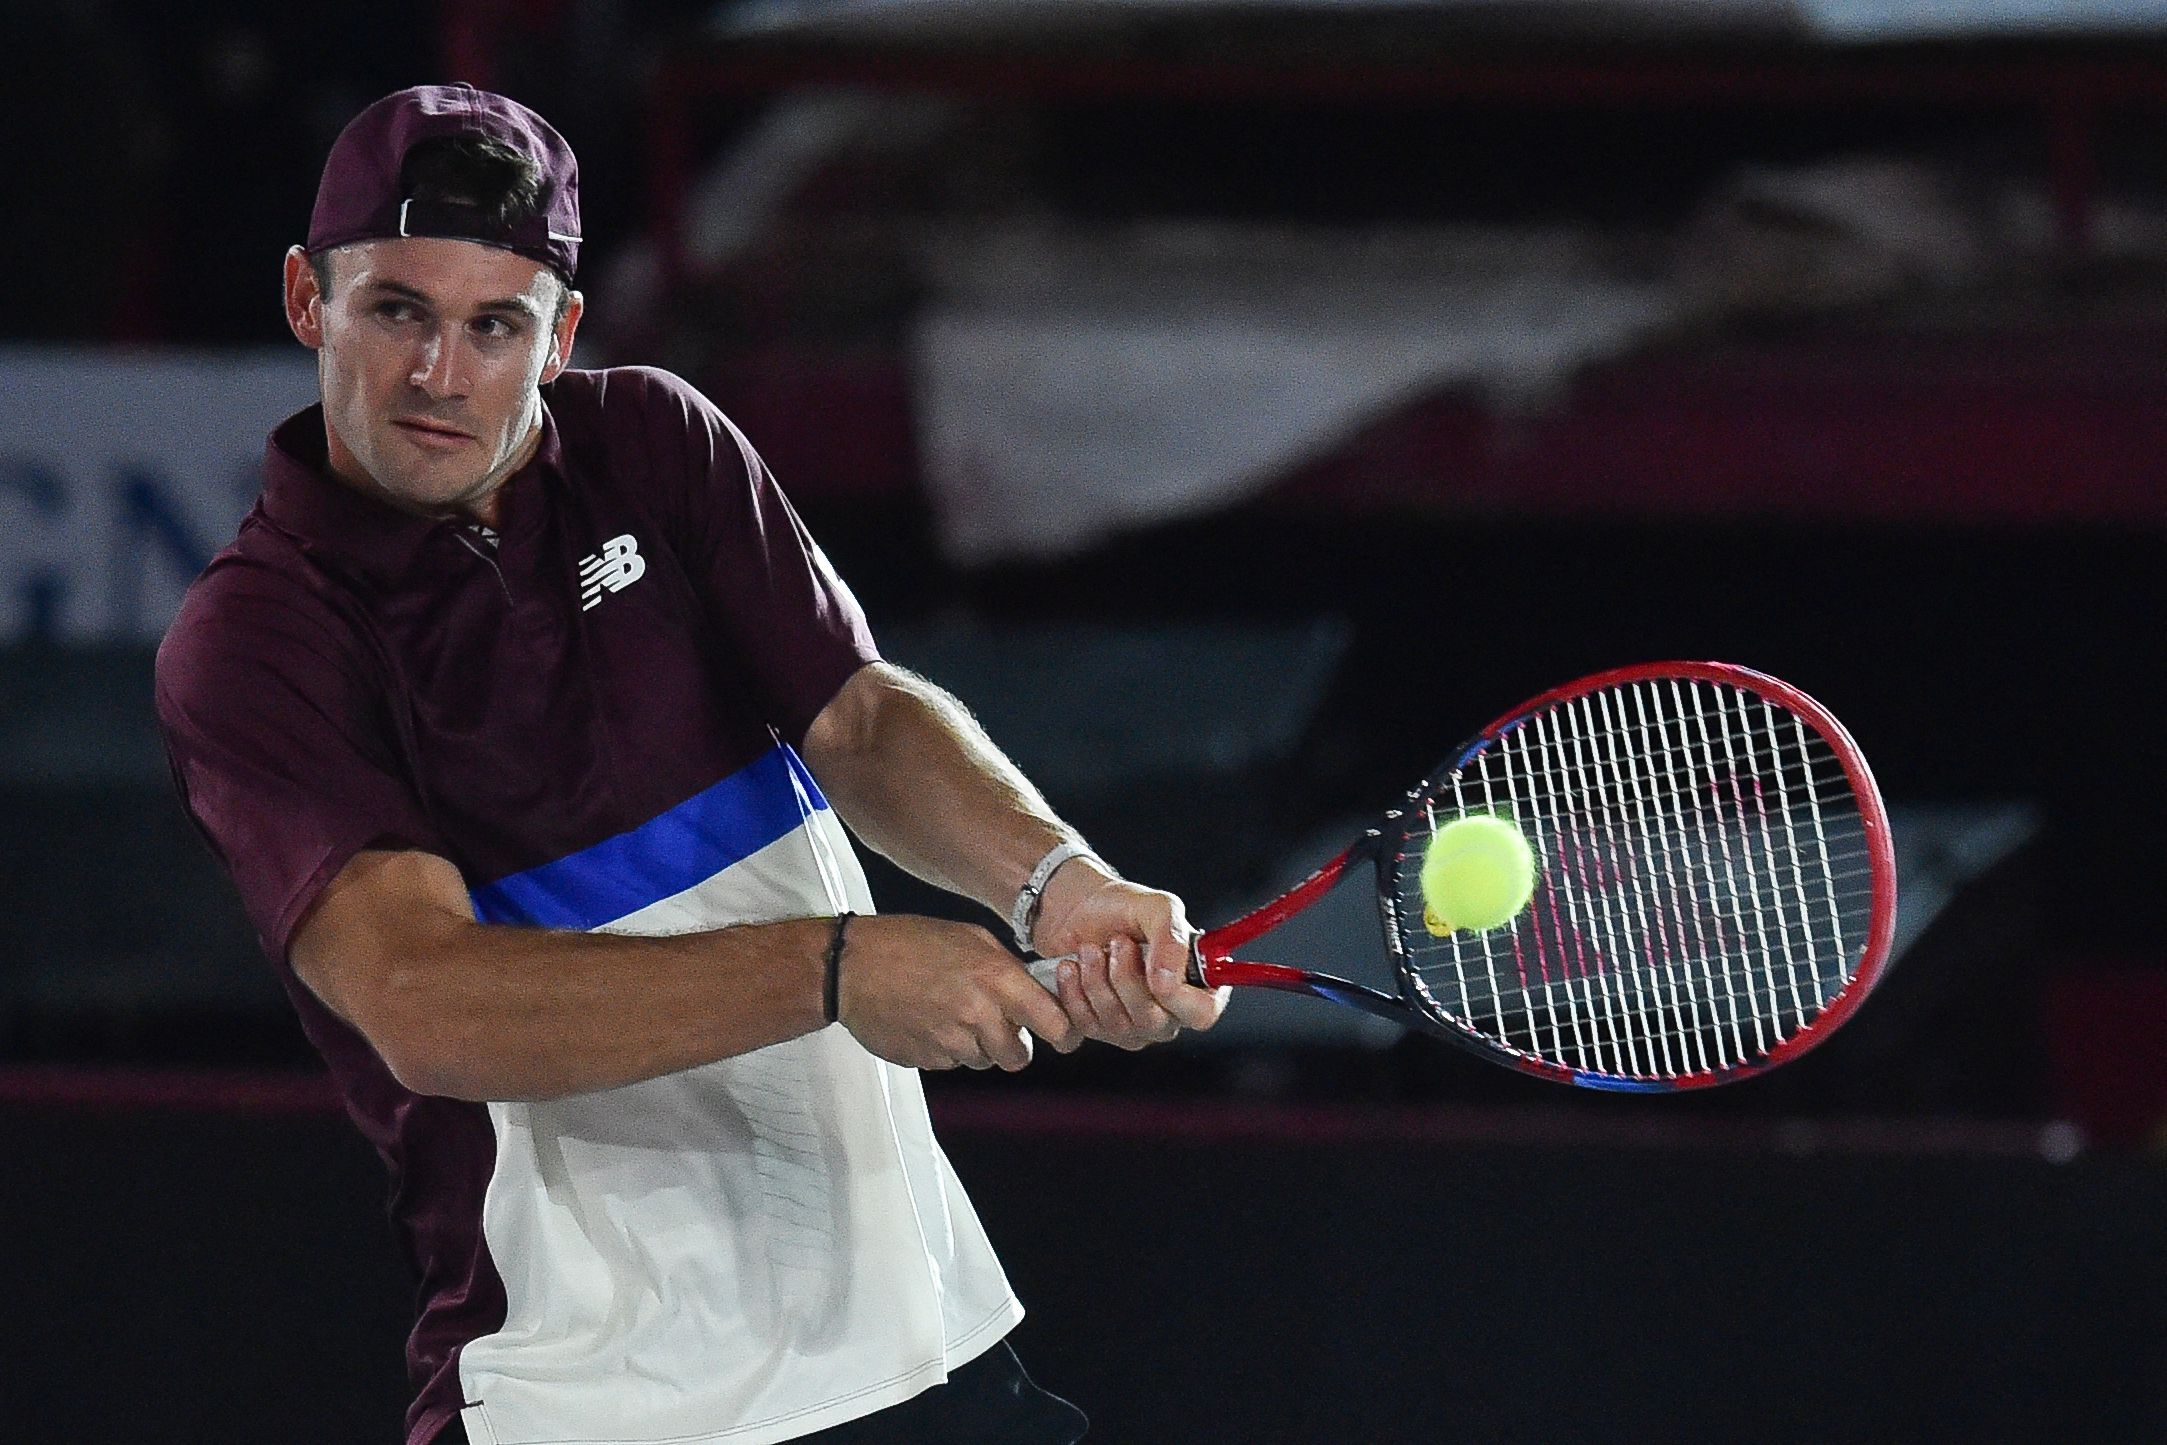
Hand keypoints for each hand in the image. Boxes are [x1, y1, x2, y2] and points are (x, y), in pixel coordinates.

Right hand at [835, 914, 1080, 1070]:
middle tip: (996, 1023)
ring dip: (976, 1045)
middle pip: (1019, 1056)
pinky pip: (951, 1062)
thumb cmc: (908, 943)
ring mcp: (951, 1041)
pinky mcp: (927, 1058)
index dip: (1064, 1034)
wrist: (850, 966)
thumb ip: (1007, 967)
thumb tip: (1038, 989)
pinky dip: (946, 1048)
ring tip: (951, 1013)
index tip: (1064, 1036)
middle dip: (1012, 1045)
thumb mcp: (970, 937)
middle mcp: (978, 1014)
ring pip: (983, 1061)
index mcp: (996, 979)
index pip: (1054, 1024)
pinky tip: (928, 1020)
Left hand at [1032, 861, 1227, 1046]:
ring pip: (1118, 1025)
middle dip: (1127, 979)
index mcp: (1195, 984)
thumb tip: (1170, 981)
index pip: (1203, 1013)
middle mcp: (1168, 1011)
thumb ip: (1173, 939)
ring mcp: (1134, 1026)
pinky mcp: (1099, 1030)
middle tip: (1116, 942)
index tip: (1155, 974)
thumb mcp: (1157, 908)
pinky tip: (1071, 967)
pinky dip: (1073, 993)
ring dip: (1097, 981)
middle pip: (1155, 1022)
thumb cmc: (1122, 909)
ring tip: (1089, 949)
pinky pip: (1086, 1027)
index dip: (1179, 999)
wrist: (1074, 909)